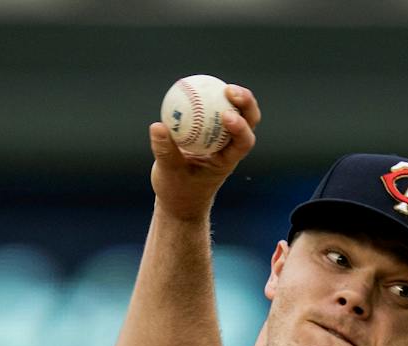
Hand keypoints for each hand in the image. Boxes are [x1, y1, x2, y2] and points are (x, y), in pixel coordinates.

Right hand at [148, 83, 260, 222]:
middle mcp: (230, 148)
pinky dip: (210, 99)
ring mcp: (223, 140)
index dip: (241, 126)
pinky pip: (214, 111)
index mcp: (227, 161)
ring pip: (236, 113)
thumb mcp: (168, 174)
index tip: (226, 115)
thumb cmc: (177, 191)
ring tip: (218, 83)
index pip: (243, 142)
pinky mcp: (212, 133)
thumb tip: (157, 126)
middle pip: (249, 122)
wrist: (180, 199)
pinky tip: (198, 85)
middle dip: (246, 103)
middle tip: (230, 90)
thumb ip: (164, 151)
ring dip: (232, 96)